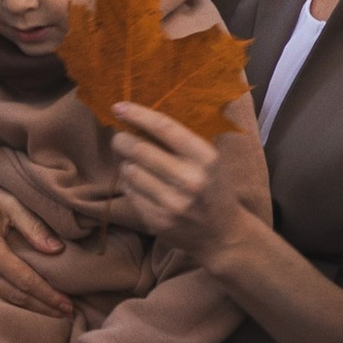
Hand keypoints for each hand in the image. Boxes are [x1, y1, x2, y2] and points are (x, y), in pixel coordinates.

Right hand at [0, 162, 74, 317]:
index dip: (49, 296)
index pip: (26, 281)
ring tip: (48, 319)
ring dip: (23, 316)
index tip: (68, 306)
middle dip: (43, 309)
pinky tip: (19, 313)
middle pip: (14, 299)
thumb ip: (34, 227)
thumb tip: (58, 250)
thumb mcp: (9, 203)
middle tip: (66, 316)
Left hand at [107, 103, 266, 270]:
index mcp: (206, 158)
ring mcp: (172, 203)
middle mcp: (190, 180)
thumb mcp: (211, 160)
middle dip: (122, 140)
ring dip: (127, 164)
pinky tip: (140, 184)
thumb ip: (184, 140)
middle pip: (140, 150)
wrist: (222, 234)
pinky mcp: (157, 220)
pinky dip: (130, 184)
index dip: (138, 115)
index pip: (165, 128)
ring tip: (136, 164)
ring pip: (130, 172)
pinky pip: (131, 193)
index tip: (119, 107)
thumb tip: (143, 117)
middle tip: (119, 138)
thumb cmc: (214, 188)